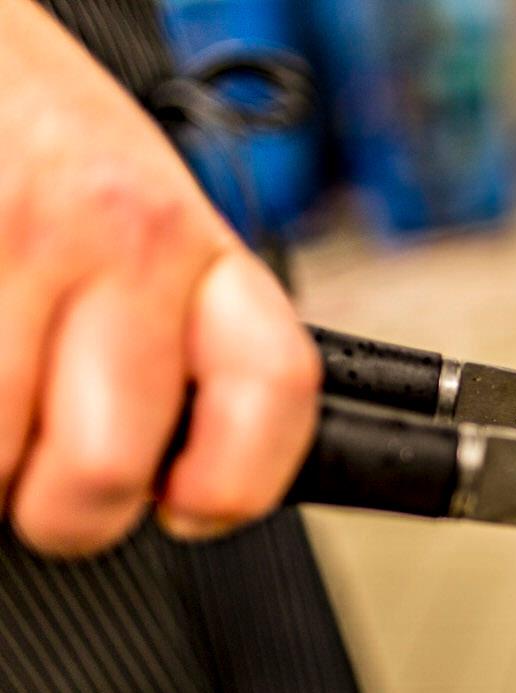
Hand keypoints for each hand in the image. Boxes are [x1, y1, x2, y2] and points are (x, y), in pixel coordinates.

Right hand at [0, 0, 319, 554]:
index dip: (239, 485)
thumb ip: (181, 335)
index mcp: (197, 245)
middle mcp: (122, 240)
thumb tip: (185, 469)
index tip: (195, 507)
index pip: (276, 389)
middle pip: (108, 467)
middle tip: (47, 477)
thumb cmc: (43, 147)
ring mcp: (19, 243)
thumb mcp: (145, 226)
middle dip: (68, 508)